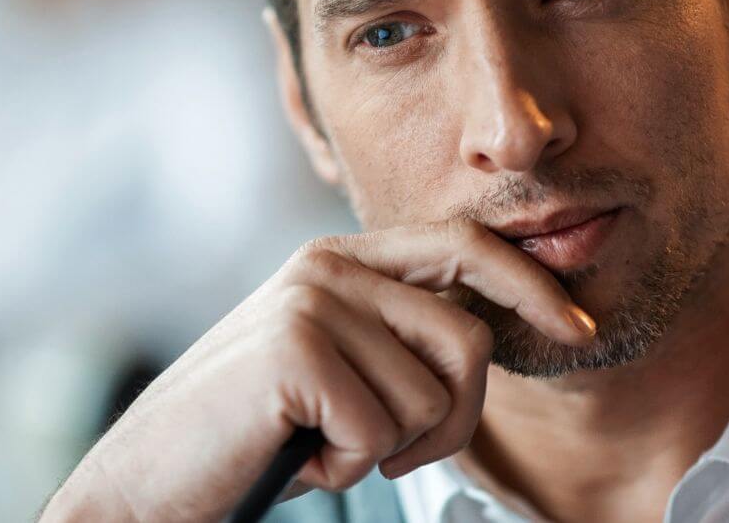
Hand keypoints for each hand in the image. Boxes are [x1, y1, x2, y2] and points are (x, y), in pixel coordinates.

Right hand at [41, 218, 596, 521]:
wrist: (151, 481)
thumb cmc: (254, 435)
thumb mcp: (336, 368)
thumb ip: (395, 332)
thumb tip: (491, 327)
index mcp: (340, 259)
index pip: (464, 247)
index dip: (531, 287)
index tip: (577, 329)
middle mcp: (328, 265)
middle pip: (467, 342)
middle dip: (452, 422)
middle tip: (391, 457)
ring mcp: (311, 302)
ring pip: (430, 400)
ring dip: (387, 451)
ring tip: (316, 445)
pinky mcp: (296, 350)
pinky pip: (382, 431)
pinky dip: (345, 467)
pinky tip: (294, 454)